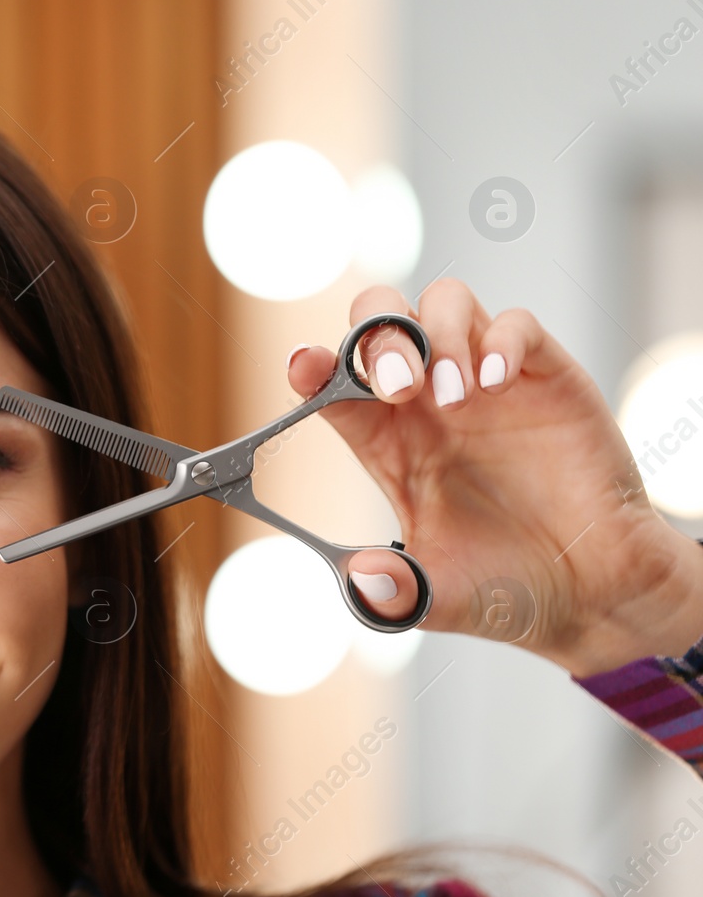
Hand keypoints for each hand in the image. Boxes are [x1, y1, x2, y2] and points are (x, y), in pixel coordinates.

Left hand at [287, 278, 702, 677]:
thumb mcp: (435, 595)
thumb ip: (394, 588)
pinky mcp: (544, 377)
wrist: (593, 591)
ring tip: (456, 397)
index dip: (314, 367)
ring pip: (444, 302)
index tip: (304, 367)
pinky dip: (501, 339)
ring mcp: (484, 381)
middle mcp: (428, 400)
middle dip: (378, 337)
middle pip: (382, 319)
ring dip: (439, 334)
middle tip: (398, 388)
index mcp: (387, 439)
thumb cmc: (505, 585)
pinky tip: (496, 382)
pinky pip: (517, 323)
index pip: (334, 381)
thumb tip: (357, 580)